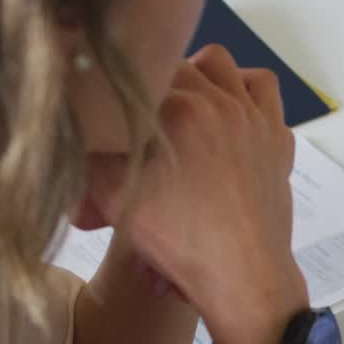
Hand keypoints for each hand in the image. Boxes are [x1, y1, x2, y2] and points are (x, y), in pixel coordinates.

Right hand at [87, 45, 306, 343]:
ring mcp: (255, 118)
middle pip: (176, 66)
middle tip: (142, 118)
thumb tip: (66, 135)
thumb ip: (89, 160)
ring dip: (200, 75)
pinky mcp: (277, 138)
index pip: (138, 73)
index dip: (120, 90)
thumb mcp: (119, 200)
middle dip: (155, 85)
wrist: (243, 277)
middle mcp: (220, 101)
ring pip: (223, 66)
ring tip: (183, 104)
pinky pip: (264, 92)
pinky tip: (229, 113)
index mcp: (178, 108)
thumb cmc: (180, 243)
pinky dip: (245, 91)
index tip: (112, 110)